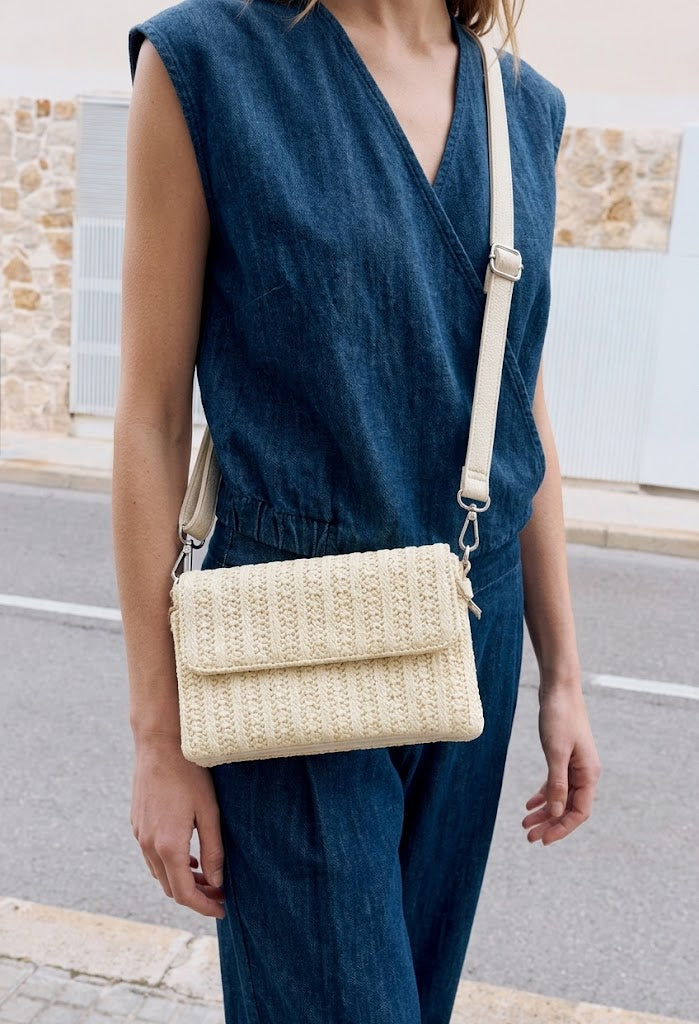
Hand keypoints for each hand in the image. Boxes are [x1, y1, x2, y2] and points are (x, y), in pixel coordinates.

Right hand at [131, 734, 225, 917]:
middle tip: (221, 893)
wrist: (159, 745)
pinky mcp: (137, 824)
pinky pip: (152, 857)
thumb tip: (217, 882)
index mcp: (168, 847)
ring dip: (182, 881)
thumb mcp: (209, 813)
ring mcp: (139, 835)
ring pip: (160, 874)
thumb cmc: (190, 774)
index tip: (223, 909)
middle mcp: (149, 846)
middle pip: (171, 888)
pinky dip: (170, 865)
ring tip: (208, 877)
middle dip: (196, 896)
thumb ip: (213, 850)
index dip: (205, 907)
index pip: (185, 894)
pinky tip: (188, 857)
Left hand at [522, 684, 601, 845]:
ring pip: (561, 797)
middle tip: (529, 836)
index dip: (561, 828)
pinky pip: (556, 783)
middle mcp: (585, 772)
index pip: (579, 812)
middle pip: (569, 807)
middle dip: (550, 824)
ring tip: (525, 824)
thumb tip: (555, 813)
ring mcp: (575, 765)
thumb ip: (556, 784)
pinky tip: (529, 804)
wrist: (559, 688)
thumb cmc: (559, 717)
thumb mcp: (556, 752)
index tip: (542, 840)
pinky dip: (543, 794)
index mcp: (588, 774)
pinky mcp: (564, 756)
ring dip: (545, 812)